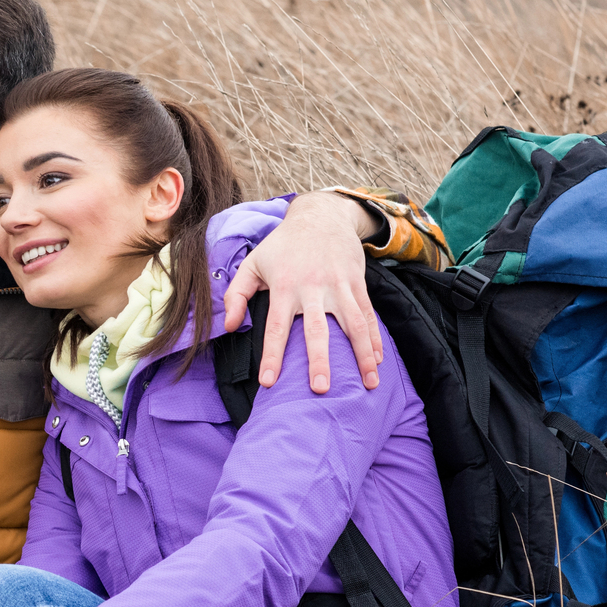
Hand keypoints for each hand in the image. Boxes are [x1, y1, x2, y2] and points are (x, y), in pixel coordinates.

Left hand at [222, 191, 383, 392]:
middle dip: (319, 361)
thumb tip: (228, 327)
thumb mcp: (252, 264)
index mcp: (284, 287)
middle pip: (317, 330)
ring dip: (361, 355)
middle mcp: (312, 288)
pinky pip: (368, 314)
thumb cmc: (282, 246)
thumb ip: (236, 295)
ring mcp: (338, 286)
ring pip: (352, 325)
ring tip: (369, 384)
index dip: (273, 355)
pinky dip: (375, 338)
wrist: (320, 216)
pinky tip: (378, 360)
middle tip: (321, 389)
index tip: (269, 382)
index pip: (276, 327)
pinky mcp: (357, 283)